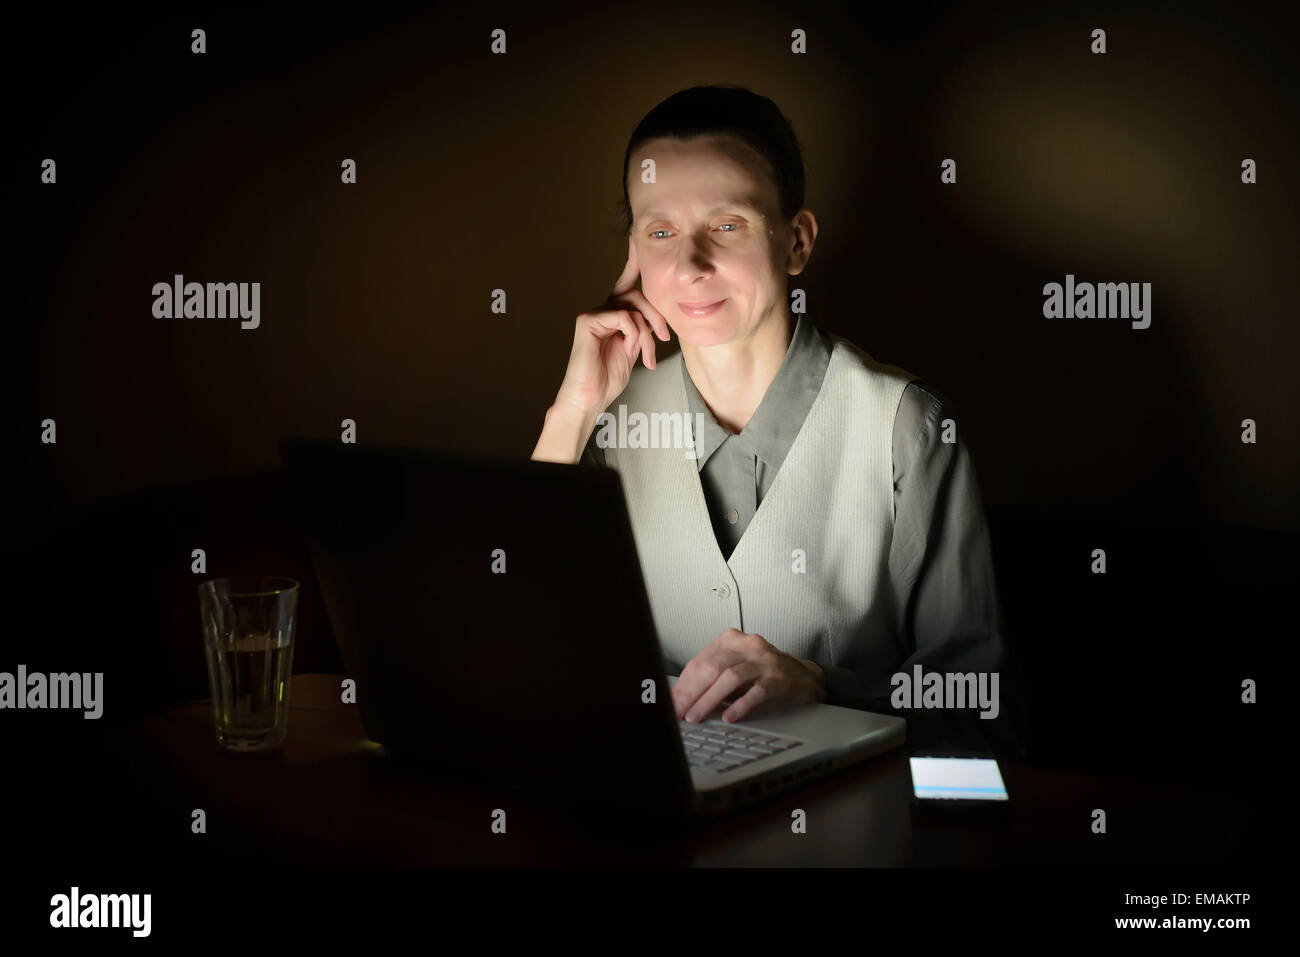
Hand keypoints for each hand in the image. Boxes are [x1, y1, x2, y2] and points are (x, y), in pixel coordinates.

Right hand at [553, 234, 671, 416]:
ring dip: (647, 332)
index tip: (636, 238)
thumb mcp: (633, 350)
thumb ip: (641, 330)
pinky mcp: (587, 321)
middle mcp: (601, 310)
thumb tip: (654, 318)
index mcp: (612, 315)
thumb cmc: (607, 379)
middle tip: (665, 337)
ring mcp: (592, 314)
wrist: (589, 399)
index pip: (626, 284)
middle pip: (637, 295)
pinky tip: (629, 351)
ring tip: (647, 354)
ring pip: (632, 306)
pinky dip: (633, 335)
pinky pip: (623, 317)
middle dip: (657, 315)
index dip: (633, 261)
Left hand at [671, 628, 826, 723]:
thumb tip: (680, 699)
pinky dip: (740, 705)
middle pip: (711, 668)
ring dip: (709, 700)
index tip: (671, 704)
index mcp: (731, 639)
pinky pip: (756, 692)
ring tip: (696, 716)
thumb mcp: (735, 666)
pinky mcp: (779, 679)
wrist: (804, 676)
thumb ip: (710, 677)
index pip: (699, 662)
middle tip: (679, 713)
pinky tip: (728, 717)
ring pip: (730, 678)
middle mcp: (747, 646)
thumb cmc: (762, 672)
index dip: (683, 686)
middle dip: (691, 693)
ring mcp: (764, 661)